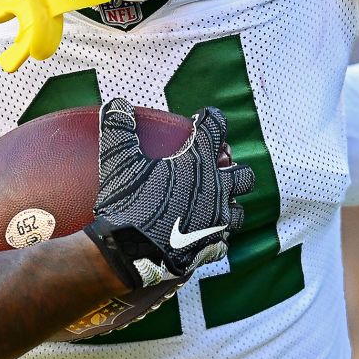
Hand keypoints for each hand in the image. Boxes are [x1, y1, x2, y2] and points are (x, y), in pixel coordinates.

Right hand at [83, 98, 254, 291]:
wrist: (130, 254)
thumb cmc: (127, 202)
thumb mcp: (117, 160)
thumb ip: (118, 129)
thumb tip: (115, 104)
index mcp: (199, 162)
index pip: (216, 128)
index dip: (211, 119)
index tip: (202, 119)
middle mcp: (217, 189)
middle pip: (243, 175)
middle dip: (233, 169)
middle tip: (216, 168)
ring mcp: (218, 221)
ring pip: (239, 211)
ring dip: (229, 205)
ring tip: (213, 204)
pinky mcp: (212, 247)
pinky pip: (223, 241)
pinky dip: (215, 237)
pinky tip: (203, 235)